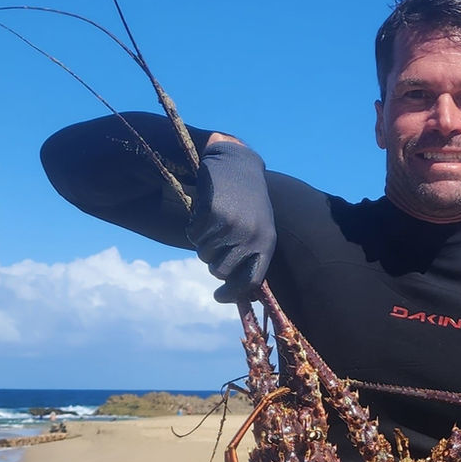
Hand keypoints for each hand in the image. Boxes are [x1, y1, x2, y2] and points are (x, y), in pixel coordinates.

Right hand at [186, 138, 276, 301]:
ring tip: (212, 224)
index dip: (233, 293)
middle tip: (214, 245)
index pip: (251, 280)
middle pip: (221, 271)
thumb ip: (250, 256)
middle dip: (213, 262)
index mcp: (266, 244)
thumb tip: (238, 292)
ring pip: (205, 254)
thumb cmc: (248, 201)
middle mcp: (251, 237)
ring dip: (203, 244)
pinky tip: (204, 213)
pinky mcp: (213, 214)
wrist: (237, 164)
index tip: (219, 297)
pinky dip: (194, 229)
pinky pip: (195, 236)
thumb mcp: (259, 227)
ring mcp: (232, 226)